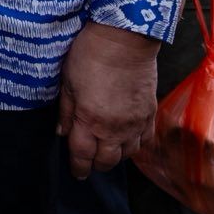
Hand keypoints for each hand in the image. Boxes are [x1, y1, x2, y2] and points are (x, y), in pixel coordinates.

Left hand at [57, 21, 160, 177]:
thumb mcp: (67, 82)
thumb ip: (66, 111)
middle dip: (96, 166)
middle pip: (107, 160)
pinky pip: (146, 140)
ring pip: (128, 153)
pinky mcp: (150, 113)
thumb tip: (62, 132)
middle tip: (89, 166)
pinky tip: (128, 142)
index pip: (82, 154)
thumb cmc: (89, 55)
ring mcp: (136, 122)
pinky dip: (136, 145)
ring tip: (106, 154)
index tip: (76, 173)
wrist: (124, 40)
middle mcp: (115, 128)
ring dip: (116, 157)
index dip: (78, 167)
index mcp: (90, 120)